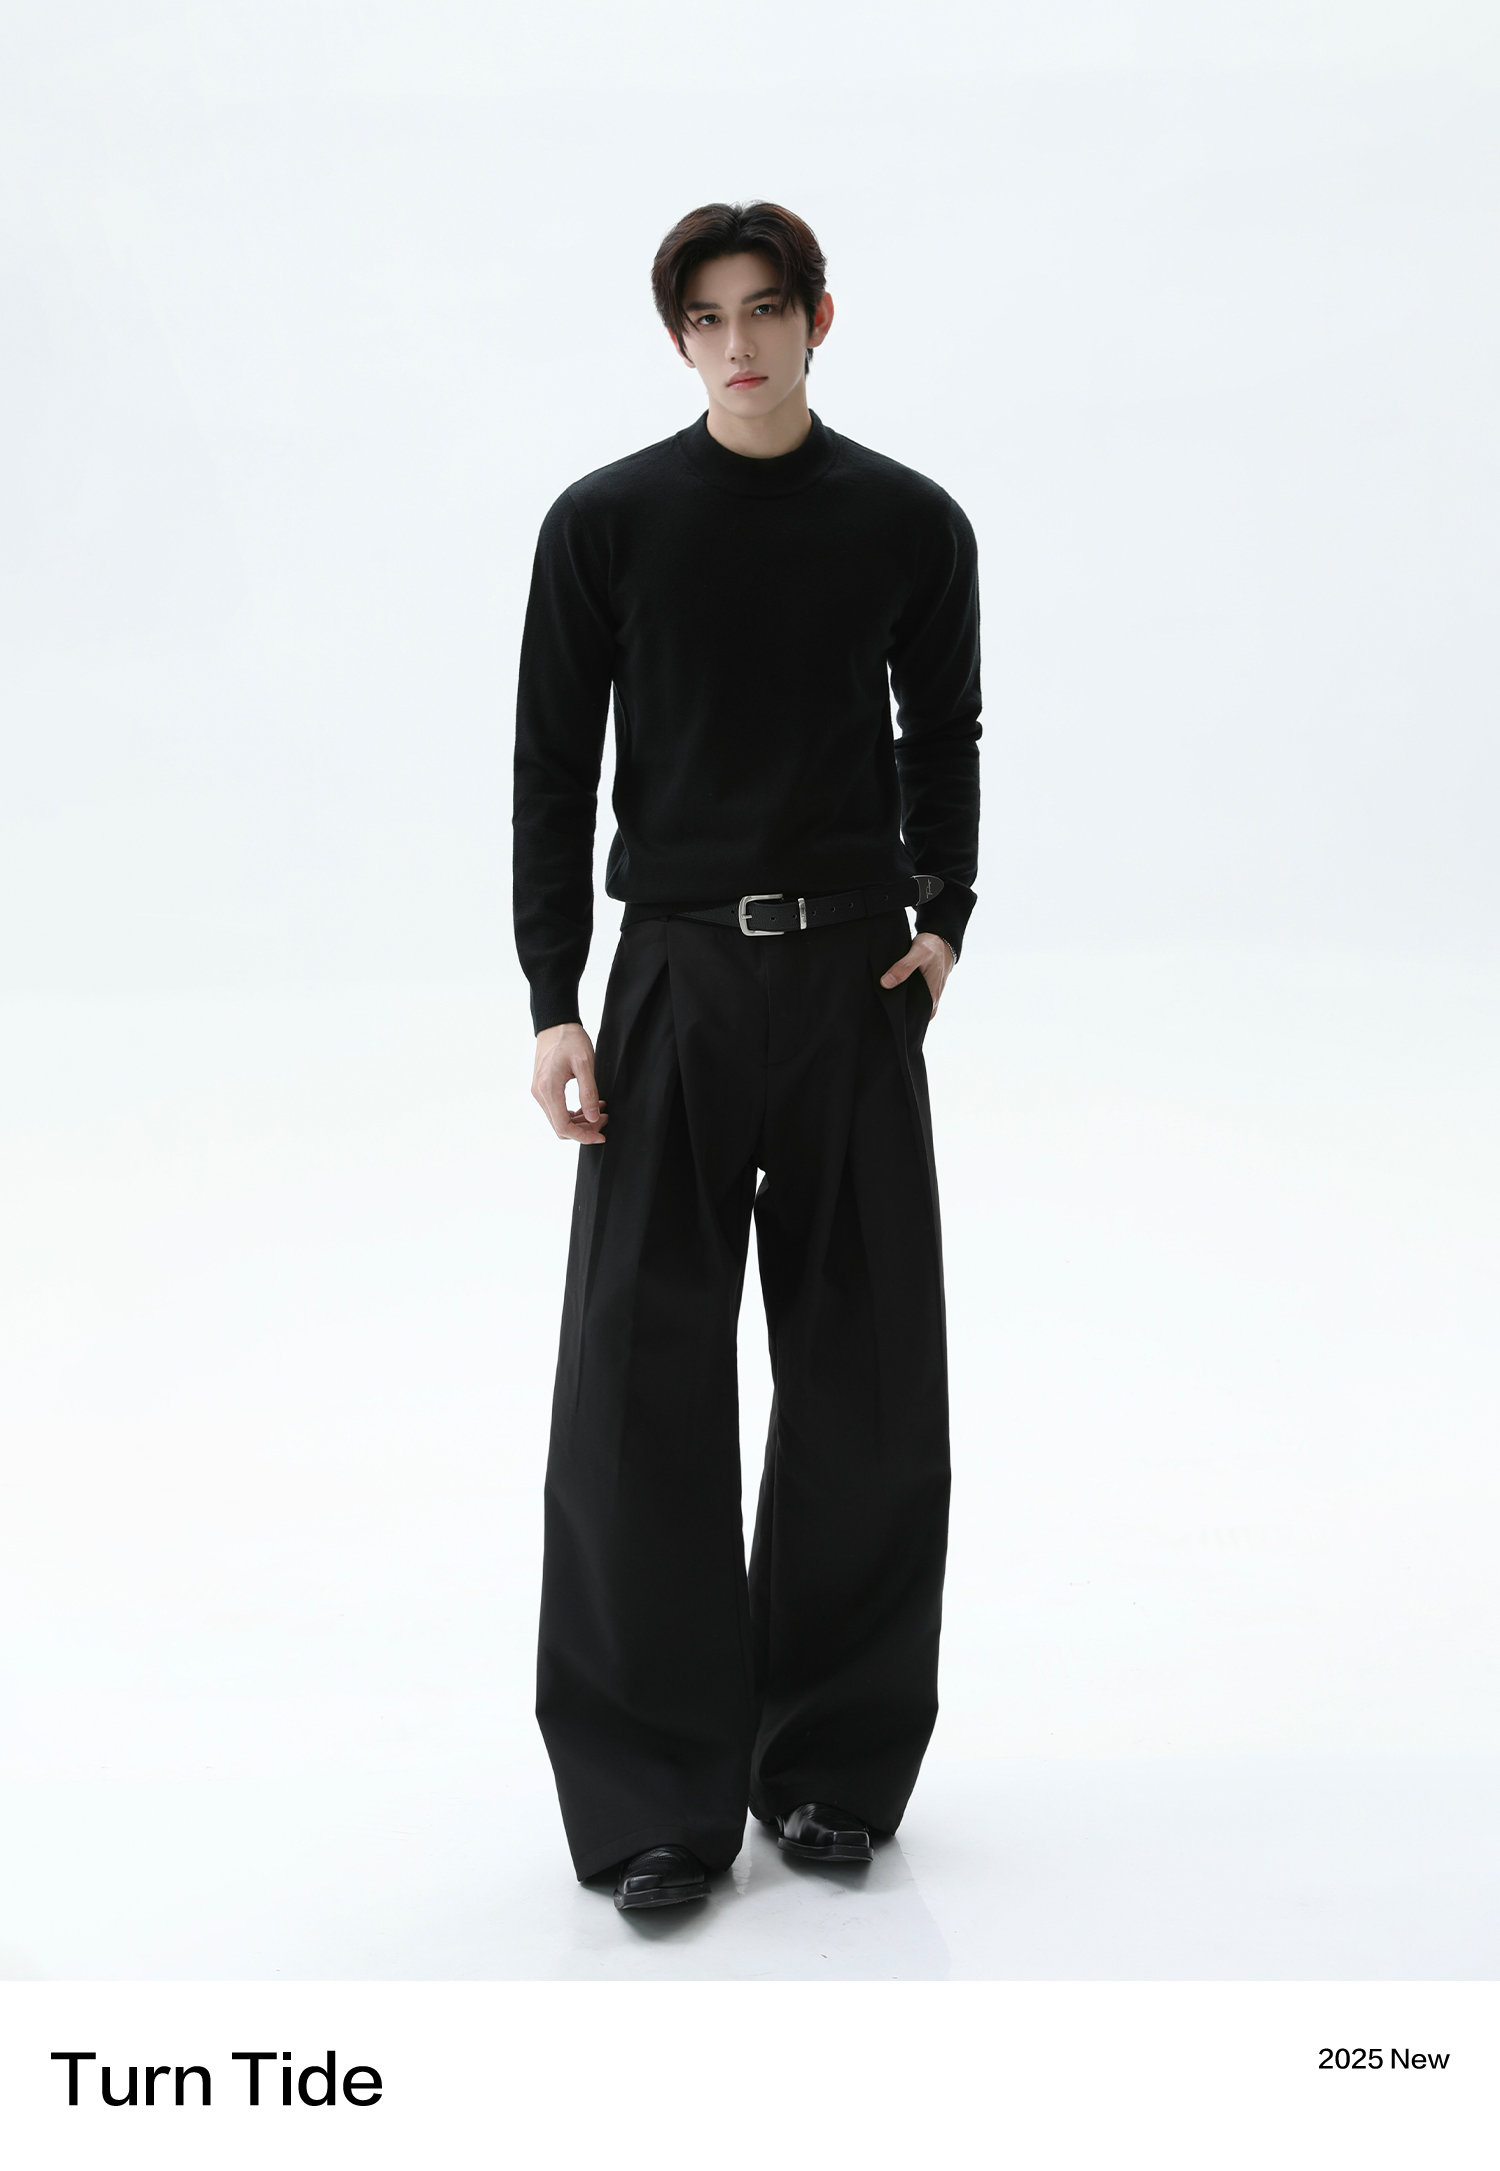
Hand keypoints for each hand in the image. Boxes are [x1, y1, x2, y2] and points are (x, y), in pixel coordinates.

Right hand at [532, 1022, 607, 1143]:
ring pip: (558, 1120)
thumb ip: (588, 1092)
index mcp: (549, 1089)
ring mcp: (539, 1092)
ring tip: (599, 1111)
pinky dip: (572, 1113)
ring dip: (579, 1122)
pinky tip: (587, 1105)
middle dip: (584, 1129)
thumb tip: (592, 1118)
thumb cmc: (570, 1039)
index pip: (563, 1127)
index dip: (583, 1136)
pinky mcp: (542, 1088)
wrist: (555, 1024)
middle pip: (560, 1127)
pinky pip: (556, 1110)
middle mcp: (540, 1094)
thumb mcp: (585, 1064)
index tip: (601, 1135)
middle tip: (604, 1119)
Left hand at [879, 931, 954, 1017]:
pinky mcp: (925, 988)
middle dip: (900, 1013)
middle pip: (913, 1013)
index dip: (901, 1019)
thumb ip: (903, 968)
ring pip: (913, 1005)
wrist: (942, 938)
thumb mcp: (918, 953)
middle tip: (882, 1007)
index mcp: (931, 996)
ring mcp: (929, 993)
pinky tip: (894, 990)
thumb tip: (886, 983)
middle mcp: (932, 998)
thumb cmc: (933, 946)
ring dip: (902, 1003)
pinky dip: (905, 995)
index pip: (916, 1017)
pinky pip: (914, 997)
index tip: (886, 1014)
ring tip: (885, 1000)